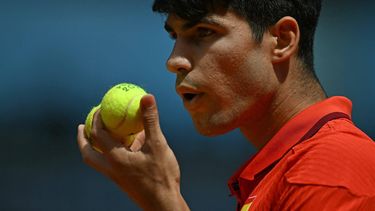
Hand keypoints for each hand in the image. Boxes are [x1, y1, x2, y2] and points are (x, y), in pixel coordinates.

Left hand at [77, 94, 188, 210]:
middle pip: (87, 153)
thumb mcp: (158, 145)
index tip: (98, 107)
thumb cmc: (162, 176)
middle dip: (82, 139)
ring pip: (96, 162)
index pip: (98, 135)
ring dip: (92, 148)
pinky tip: (123, 149)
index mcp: (115, 158)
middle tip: (81, 125)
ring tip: (97, 136)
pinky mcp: (123, 182)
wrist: (163, 204)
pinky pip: (109, 165)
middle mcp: (111, 169)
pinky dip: (108, 154)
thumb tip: (146, 96)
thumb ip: (150, 120)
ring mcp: (116, 177)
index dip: (96, 119)